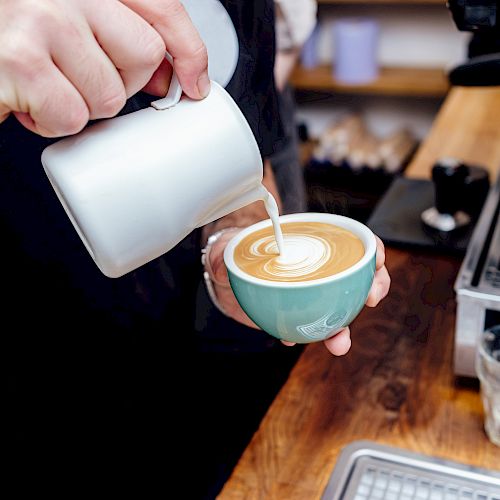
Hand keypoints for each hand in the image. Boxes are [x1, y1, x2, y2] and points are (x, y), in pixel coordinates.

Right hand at [0, 0, 208, 136]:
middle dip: (119, 82)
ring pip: (109, 94)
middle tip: (79, 75)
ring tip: (45, 85)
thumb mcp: (67, 19)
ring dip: (80, 103)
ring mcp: (41, 17)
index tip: (194, 81)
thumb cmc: (9, 35)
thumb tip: (170, 74)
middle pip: (143, 56)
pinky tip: (27, 101)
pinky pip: (72, 116)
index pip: (161, 8)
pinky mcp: (21, 61)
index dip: (188, 49)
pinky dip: (50, 122)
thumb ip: (118, 34)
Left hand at [205, 230, 389, 355]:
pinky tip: (295, 340)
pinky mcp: (301, 314)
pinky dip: (311, 335)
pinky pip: (315, 326)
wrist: (228, 279)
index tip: (376, 262)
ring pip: (341, 307)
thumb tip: (222, 266)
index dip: (371, 249)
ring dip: (345, 326)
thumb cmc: (233, 255)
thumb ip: (222, 254)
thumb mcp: (225, 249)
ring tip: (338, 343)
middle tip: (370, 299)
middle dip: (374, 287)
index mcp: (310, 242)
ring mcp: (312, 292)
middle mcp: (318, 267)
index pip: (352, 241)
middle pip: (358, 274)